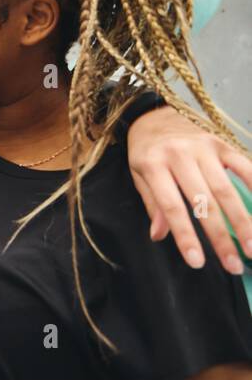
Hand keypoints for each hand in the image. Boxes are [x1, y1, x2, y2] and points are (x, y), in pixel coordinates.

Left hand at [127, 105, 251, 274]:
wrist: (154, 113)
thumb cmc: (146, 150)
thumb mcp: (138, 174)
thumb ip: (152, 204)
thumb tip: (159, 236)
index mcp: (153, 164)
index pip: (171, 207)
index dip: (185, 236)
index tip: (197, 262)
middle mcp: (179, 154)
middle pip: (204, 202)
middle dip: (220, 237)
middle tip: (233, 265)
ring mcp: (203, 147)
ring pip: (227, 190)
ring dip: (243, 222)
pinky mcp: (222, 142)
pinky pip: (244, 166)